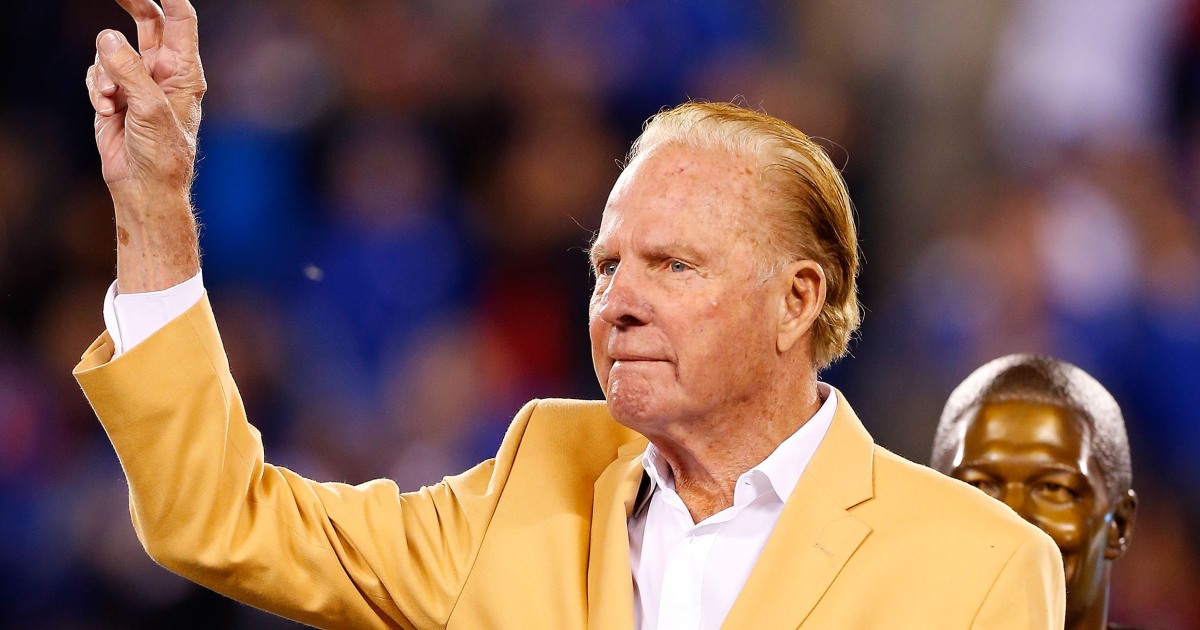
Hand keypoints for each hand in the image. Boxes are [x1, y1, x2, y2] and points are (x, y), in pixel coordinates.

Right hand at [85, 0, 204, 292]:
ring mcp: (137, 80)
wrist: (144, 186)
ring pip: (111, 49)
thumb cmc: (162, 153)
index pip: (181, 20)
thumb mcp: (149, 108)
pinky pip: (96, 72)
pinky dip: (96, 87)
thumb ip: (129, 70)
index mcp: (184, 70)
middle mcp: (163, 71)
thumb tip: (108, 37)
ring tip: (112, 100)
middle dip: (130, 3)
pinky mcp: (115, 93)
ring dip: (104, 71)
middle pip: (147, 20)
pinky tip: (105, 110)